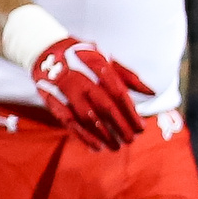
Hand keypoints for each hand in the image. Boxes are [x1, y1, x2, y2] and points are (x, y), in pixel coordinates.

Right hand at [30, 37, 152, 150]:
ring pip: (88, 119)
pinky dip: (84, 137)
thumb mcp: (106, 59)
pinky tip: (96, 147)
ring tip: (117, 146)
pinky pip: (70, 123)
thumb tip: (152, 92)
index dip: (131, 113)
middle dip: (121, 127)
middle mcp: (82, 79)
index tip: (141, 127)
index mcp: (98, 67)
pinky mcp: (53, 102)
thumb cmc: (82, 57)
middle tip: (132, 140)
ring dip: (104, 135)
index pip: (118, 94)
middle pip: (105, 108)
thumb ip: (129, 77)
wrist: (45, 51)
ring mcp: (66, 92)